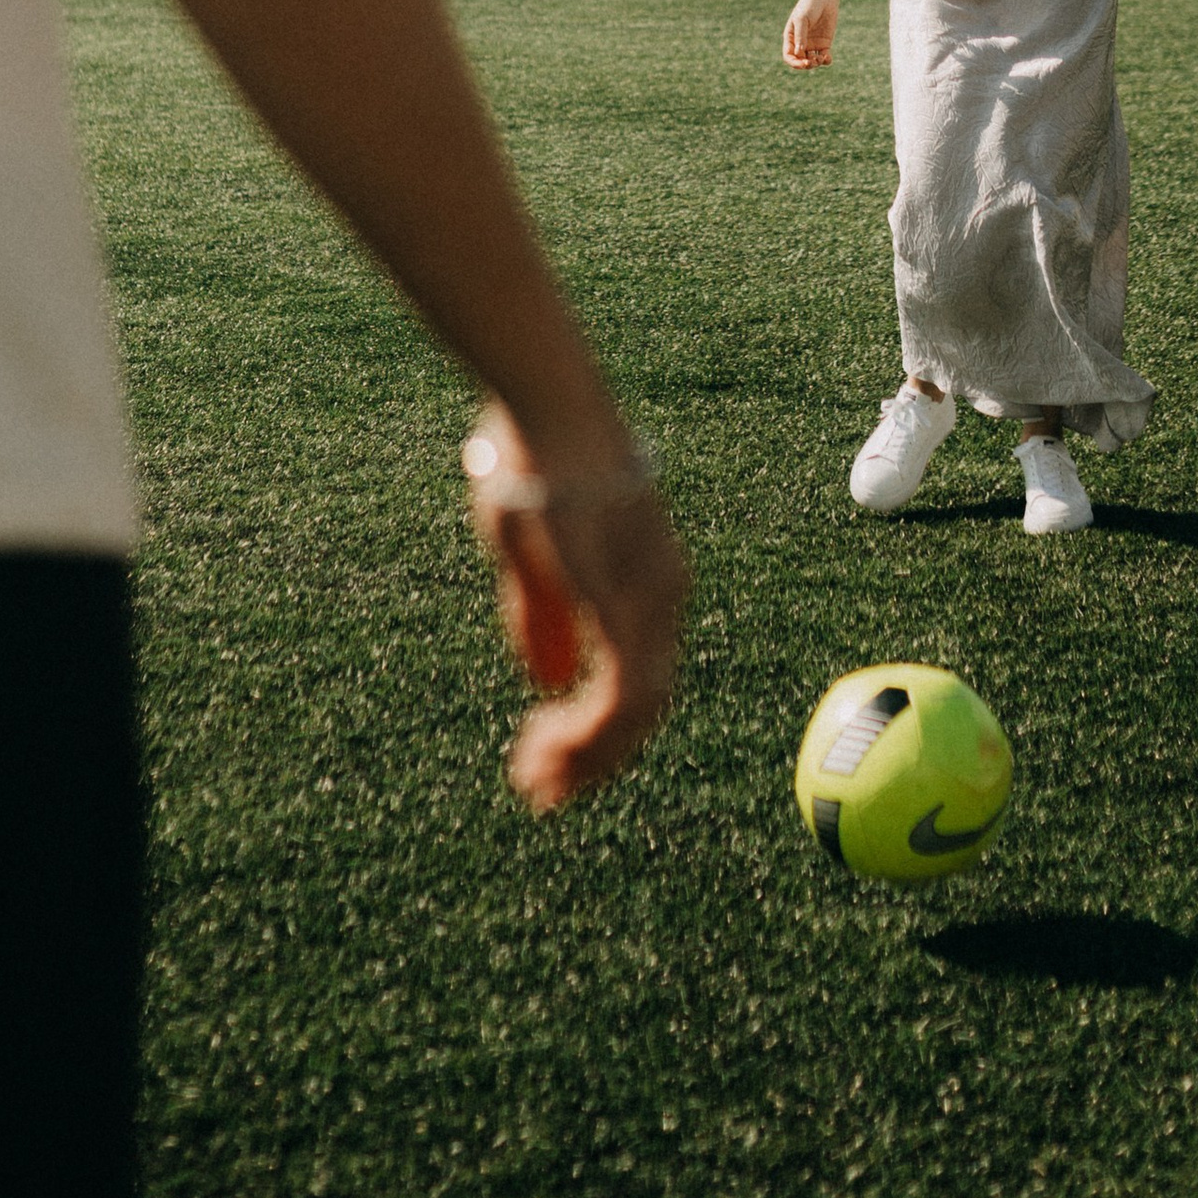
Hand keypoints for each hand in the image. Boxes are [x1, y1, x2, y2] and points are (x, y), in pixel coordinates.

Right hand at [464, 407, 688, 810]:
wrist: (547, 406)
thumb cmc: (533, 459)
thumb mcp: (531, 551)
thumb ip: (544, 615)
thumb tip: (547, 682)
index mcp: (650, 578)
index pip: (642, 676)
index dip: (603, 729)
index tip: (554, 760)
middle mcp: (666, 594)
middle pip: (646, 706)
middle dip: (595, 759)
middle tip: (544, 792)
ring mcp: (651, 599)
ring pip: (636, 715)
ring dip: (586, 759)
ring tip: (536, 781)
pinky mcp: (625, 603)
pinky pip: (617, 697)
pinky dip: (583, 737)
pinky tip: (543, 752)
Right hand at [781, 0, 837, 69]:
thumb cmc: (808, 6)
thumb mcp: (802, 20)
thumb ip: (800, 36)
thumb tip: (799, 53)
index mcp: (791, 38)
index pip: (789, 56)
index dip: (794, 63)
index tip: (803, 63)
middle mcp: (801, 43)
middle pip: (800, 61)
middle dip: (806, 65)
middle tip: (813, 62)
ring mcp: (813, 44)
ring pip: (812, 61)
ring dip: (816, 64)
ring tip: (821, 58)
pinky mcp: (824, 43)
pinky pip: (824, 57)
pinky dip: (826, 61)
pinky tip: (827, 58)